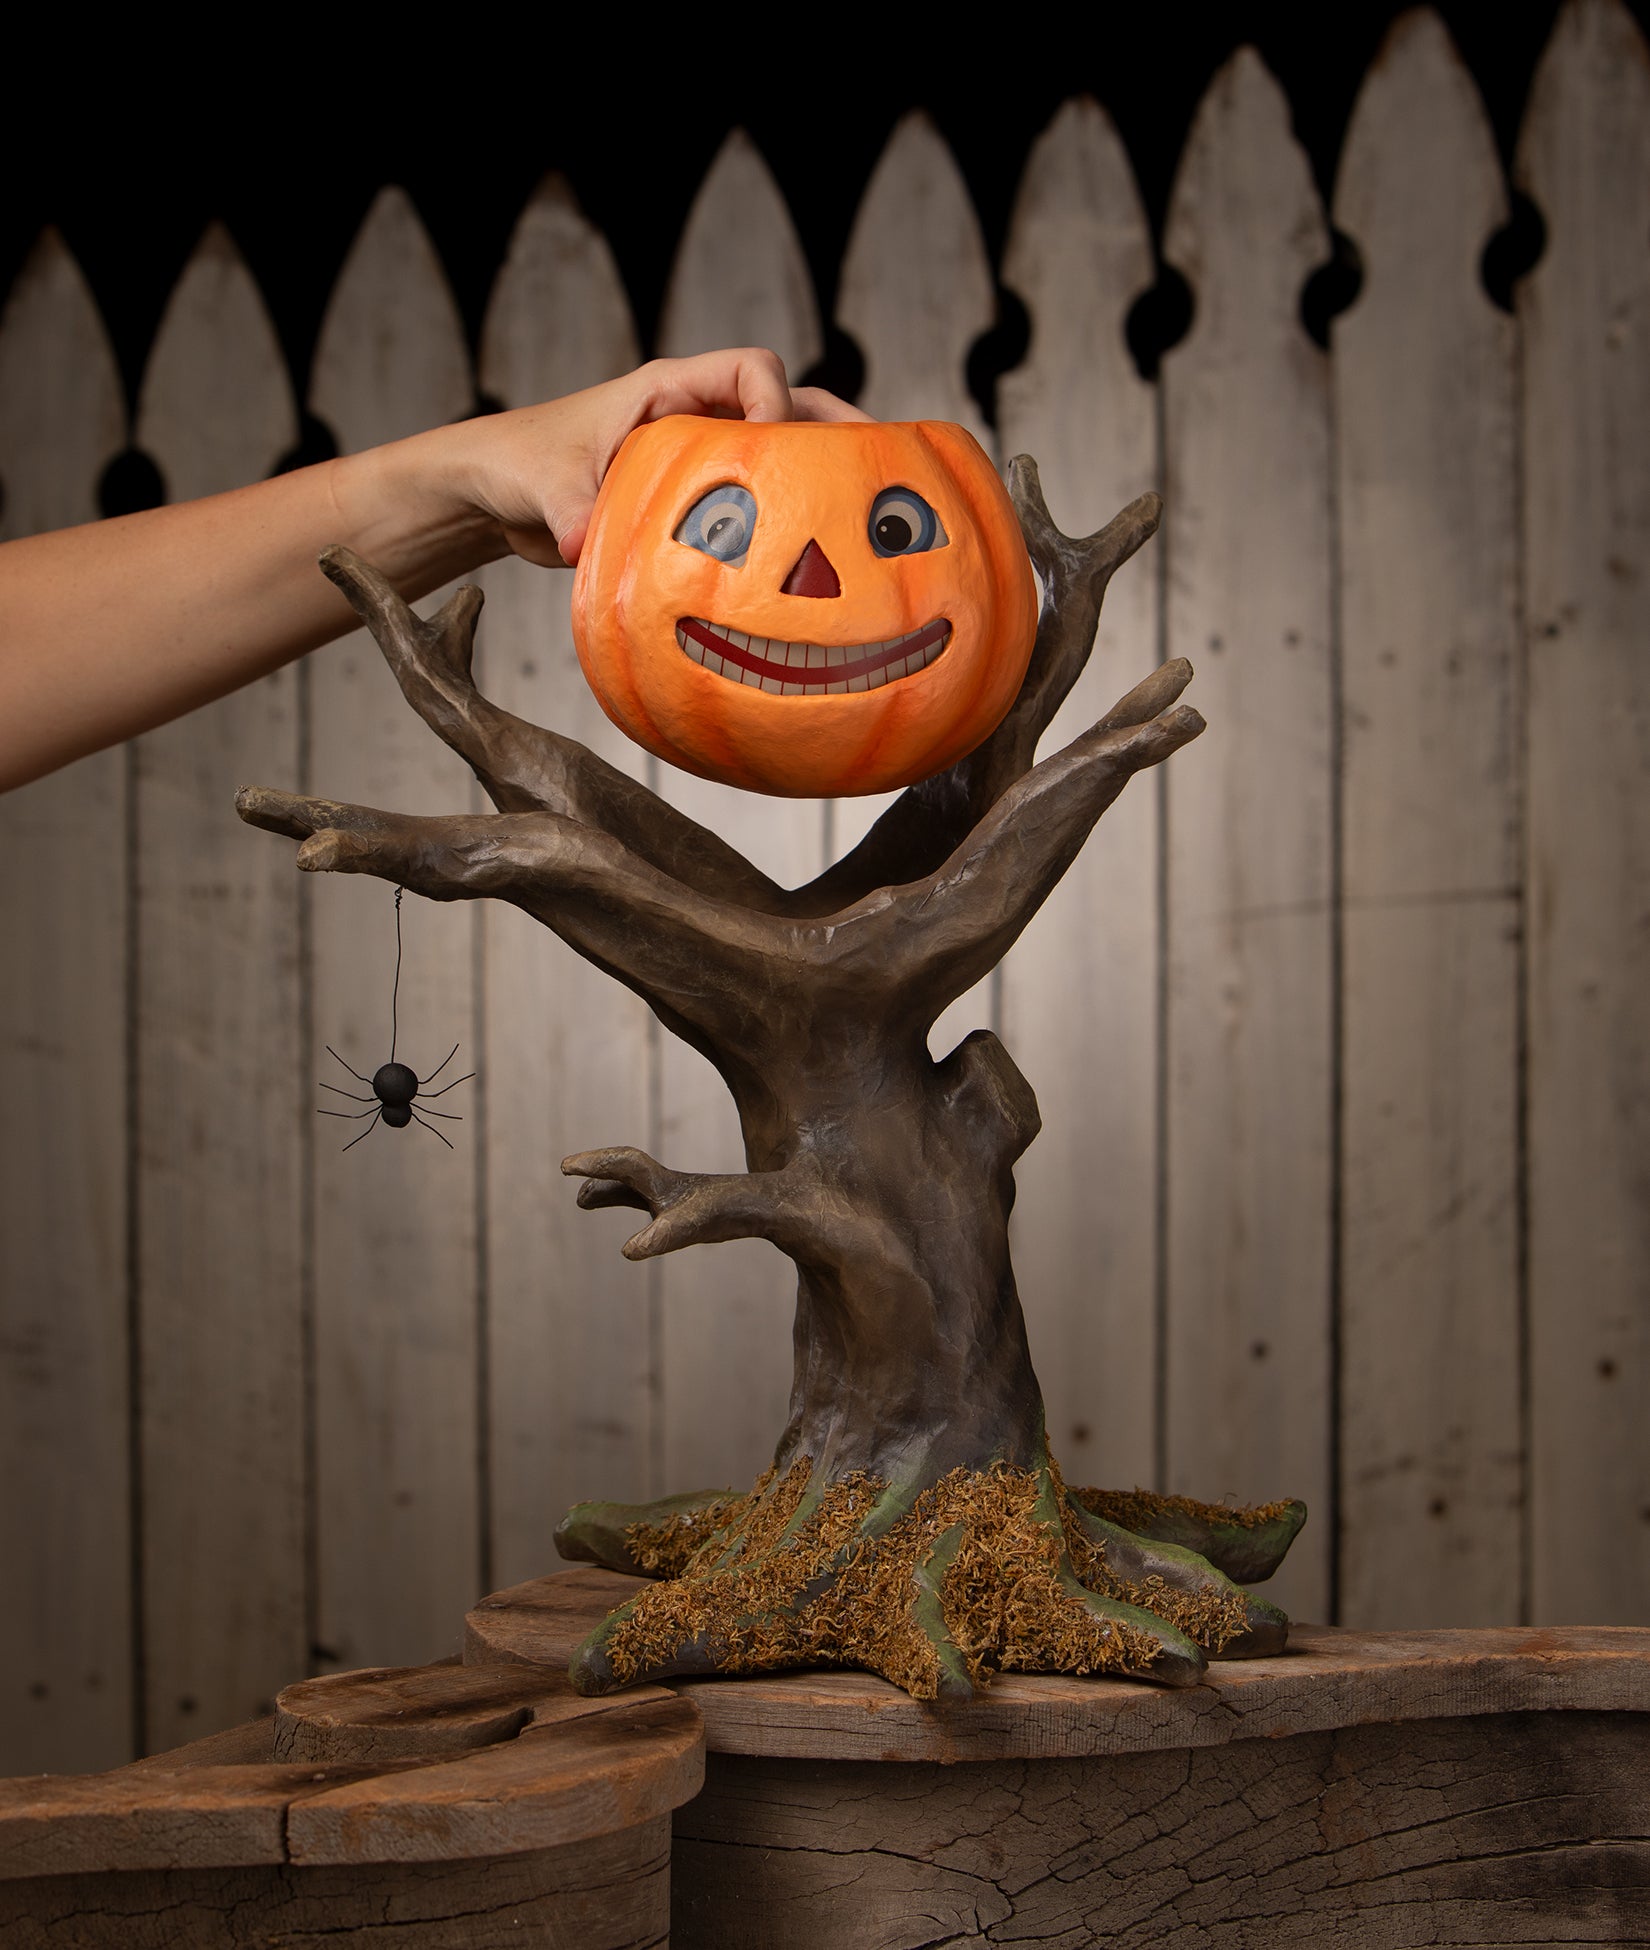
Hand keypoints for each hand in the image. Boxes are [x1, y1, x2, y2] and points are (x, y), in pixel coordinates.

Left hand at [444, 348, 868, 569]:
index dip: (776, 404)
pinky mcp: (698, 495)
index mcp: (667, 391)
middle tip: (888, 469)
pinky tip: (818, 559)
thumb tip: (580, 543)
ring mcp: (701, 453)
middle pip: (790, 404)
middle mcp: (694, 414)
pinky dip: (791, 516)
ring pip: (782, 451)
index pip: (752, 369)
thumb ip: (569, 510)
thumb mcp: (544, 488)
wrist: (500, 493)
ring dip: (826, 473)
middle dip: (839, 432)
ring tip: (875, 511)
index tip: (775, 453)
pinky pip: (758, 498)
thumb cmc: (518, 467)